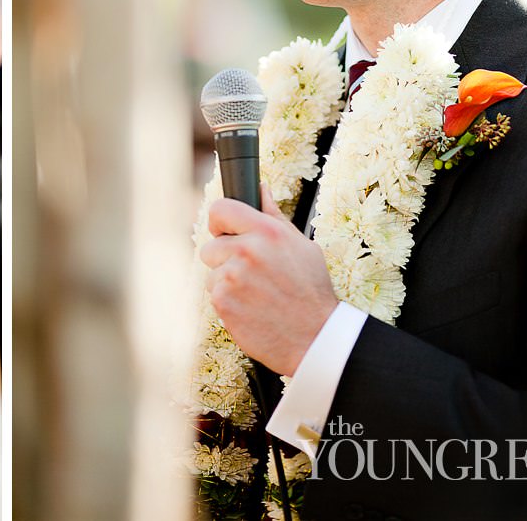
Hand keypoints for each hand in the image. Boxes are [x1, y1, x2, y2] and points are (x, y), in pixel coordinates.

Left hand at [199, 183, 338, 374]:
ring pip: (212, 273)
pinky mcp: (222, 302)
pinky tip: (252, 308)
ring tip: (257, 294)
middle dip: (225, 259)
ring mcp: (232, 277)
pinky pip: (214, 294)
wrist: (316, 337)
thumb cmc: (311, 290)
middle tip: (252, 275)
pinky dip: (228, 302)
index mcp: (266, 231)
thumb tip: (261, 189)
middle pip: (210, 246)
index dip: (220, 222)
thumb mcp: (301, 246)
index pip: (220, 209)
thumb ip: (274, 217)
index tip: (225, 232)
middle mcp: (247, 250)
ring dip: (227, 283)